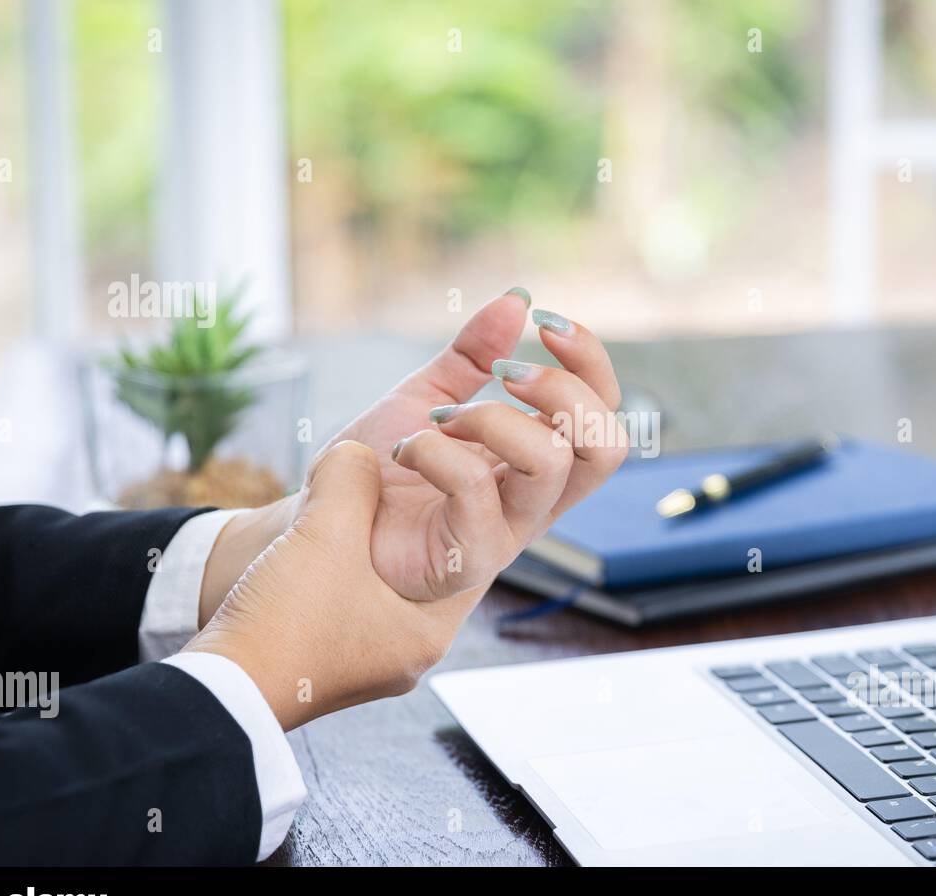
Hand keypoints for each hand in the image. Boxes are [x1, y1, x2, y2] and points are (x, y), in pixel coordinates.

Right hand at [185, 441, 475, 730]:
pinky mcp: (346, 638)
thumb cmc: (275, 634)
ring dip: (391, 520)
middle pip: (448, 552)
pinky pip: (371, 576)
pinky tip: (338, 514)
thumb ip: (351, 478)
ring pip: (409, 563)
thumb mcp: (321, 537)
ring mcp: (381, 643)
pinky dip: (359, 541)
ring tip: (373, 483)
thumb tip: (360, 453)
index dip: (466, 483)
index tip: (428, 456)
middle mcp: (416, 641)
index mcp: (431, 628)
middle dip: (435, 499)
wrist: (213, 694)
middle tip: (414, 462)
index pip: (481, 543)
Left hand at [199, 290, 625, 623]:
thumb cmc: (383, 472)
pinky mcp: (469, 555)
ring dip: (491, 417)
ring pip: (550, 463)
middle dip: (561, 390)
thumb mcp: (427, 396)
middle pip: (606, 444)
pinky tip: (406, 449)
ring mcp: (508, 529)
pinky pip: (474, 488)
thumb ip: (473, 354)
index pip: (603, 412)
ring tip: (442, 420)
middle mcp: (536, 495)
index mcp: (537, 456)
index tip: (544, 321)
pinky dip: (435, 450)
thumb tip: (517, 298)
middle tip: (504, 373)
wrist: (329, 522)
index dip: (589, 362)